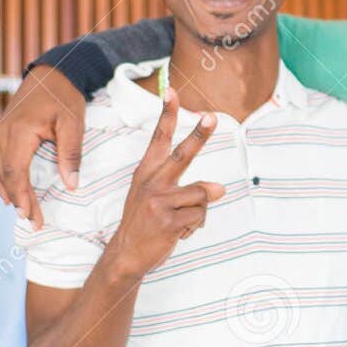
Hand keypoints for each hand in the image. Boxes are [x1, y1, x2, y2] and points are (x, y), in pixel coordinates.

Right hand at [0, 66, 87, 229]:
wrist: (52, 72)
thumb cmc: (65, 96)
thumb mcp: (74, 123)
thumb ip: (71, 154)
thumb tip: (72, 185)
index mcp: (21, 133)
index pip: (17, 174)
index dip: (24, 198)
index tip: (33, 217)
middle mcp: (4, 134)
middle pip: (6, 176)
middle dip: (18, 201)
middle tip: (32, 222)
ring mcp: (0, 132)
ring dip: (9, 192)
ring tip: (22, 212)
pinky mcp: (3, 131)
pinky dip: (3, 179)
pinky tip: (10, 191)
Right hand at [104, 90, 225, 278]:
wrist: (126, 254)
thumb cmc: (144, 221)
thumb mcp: (152, 195)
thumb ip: (186, 187)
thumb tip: (220, 189)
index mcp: (147, 171)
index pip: (158, 138)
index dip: (167, 114)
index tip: (172, 91)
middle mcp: (152, 182)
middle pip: (182, 155)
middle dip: (199, 135)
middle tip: (211, 118)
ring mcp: (159, 201)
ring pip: (202, 193)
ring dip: (200, 210)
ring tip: (184, 219)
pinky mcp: (168, 220)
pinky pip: (200, 216)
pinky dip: (196, 226)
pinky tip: (180, 232)